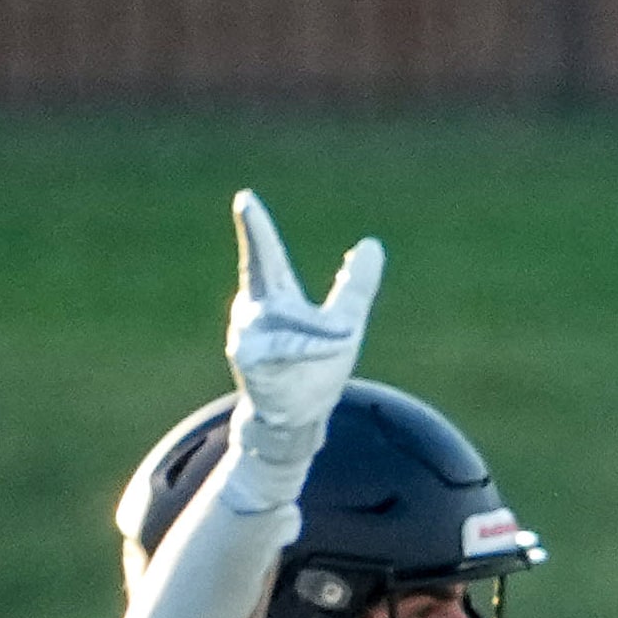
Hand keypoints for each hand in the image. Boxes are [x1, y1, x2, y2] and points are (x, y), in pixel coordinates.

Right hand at [225, 189, 382, 469]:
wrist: (298, 419)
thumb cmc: (314, 370)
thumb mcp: (344, 323)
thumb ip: (355, 286)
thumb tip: (371, 244)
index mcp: (276, 298)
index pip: (265, 256)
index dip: (255, 228)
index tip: (245, 198)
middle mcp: (256, 311)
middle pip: (259, 268)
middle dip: (254, 237)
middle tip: (247, 202)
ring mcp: (249, 336)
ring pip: (294, 319)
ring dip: (320, 332)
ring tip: (338, 341)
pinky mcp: (251, 362)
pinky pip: (288, 347)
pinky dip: (312, 347)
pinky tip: (328, 348)